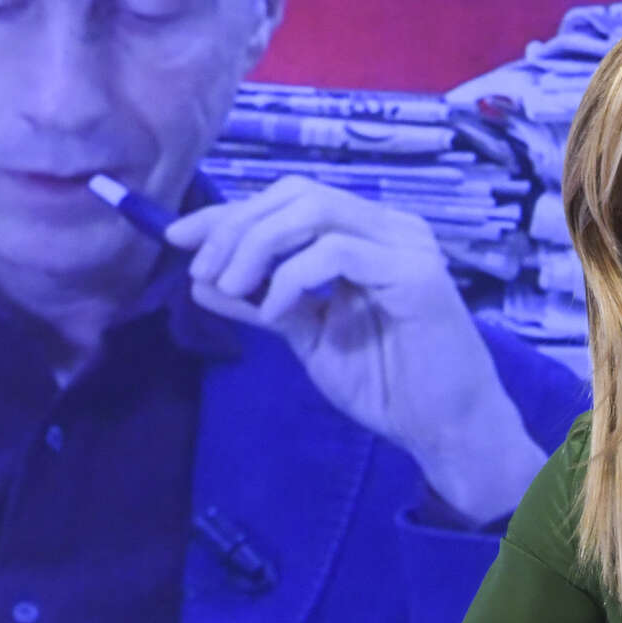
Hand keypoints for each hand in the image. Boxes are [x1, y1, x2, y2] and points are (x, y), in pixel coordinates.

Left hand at [165, 177, 542, 522]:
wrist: (444, 429)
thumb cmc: (385, 382)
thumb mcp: (305, 336)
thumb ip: (259, 303)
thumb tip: (199, 279)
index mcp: (365, 233)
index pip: (288, 199)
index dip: (228, 213)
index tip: (177, 238)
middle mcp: (389, 227)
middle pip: (296, 193)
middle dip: (236, 226)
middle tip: (202, 271)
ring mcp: (407, 245)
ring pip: (314, 211)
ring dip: (257, 245)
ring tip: (232, 289)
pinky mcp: (416, 273)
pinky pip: (337, 252)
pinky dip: (292, 276)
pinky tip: (275, 311)